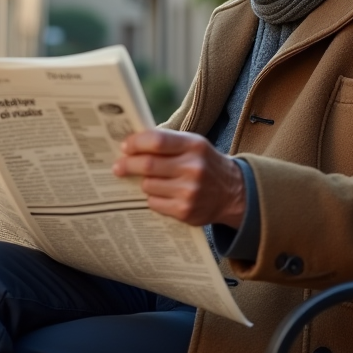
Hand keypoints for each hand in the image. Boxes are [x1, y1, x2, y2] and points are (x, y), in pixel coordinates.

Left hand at [112, 128, 245, 227]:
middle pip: (148, 165)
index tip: (124, 147)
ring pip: (148, 185)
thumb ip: (167, 142)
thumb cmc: (204, 164)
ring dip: (144, 183)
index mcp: (194, 146)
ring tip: (152, 181)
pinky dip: (153, 198)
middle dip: (128, 165)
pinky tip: (163, 195)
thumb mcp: (193, 145)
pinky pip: (154, 203)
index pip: (157, 141)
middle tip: (118, 166)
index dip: (136, 143)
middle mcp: (194, 168)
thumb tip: (131, 144)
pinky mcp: (185, 211)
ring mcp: (190, 191)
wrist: (233, 193)